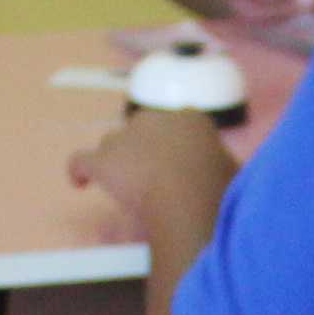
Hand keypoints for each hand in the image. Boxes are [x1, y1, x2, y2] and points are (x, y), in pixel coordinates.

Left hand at [66, 104, 234, 235]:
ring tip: (125, 186)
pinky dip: (79, 171)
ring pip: (113, 145)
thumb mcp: (234, 172)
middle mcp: (154, 119)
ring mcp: (125, 138)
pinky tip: (79, 183)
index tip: (179, 169)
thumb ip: (224, 167)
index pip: (176, 128)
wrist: (191, 196)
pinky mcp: (103, 161)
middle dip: (144, 152)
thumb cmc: (220, 187)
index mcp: (189, 118)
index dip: (174, 149)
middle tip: (154, 180)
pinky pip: (81, 161)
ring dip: (118, 162)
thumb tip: (227, 176)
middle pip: (141, 132)